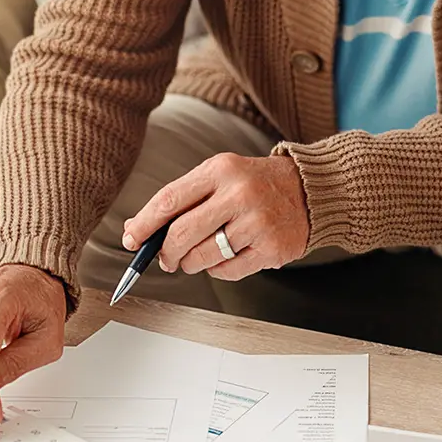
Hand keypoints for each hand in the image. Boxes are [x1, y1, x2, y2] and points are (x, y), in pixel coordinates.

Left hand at [122, 153, 309, 281]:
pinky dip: (218, 270)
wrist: (309, 190)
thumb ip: (182, 198)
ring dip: (191, 264)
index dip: (145, 224)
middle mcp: (239, 194)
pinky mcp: (271, 248)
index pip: (169, 200)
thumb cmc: (256, 185)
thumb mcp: (220, 176)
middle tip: (165, 259)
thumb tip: (137, 229)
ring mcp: (257, 223)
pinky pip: (228, 270)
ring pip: (203, 257)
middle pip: (182, 234)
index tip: (132, 239)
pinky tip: (225, 258)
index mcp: (221, 170)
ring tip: (195, 259)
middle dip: (166, 253)